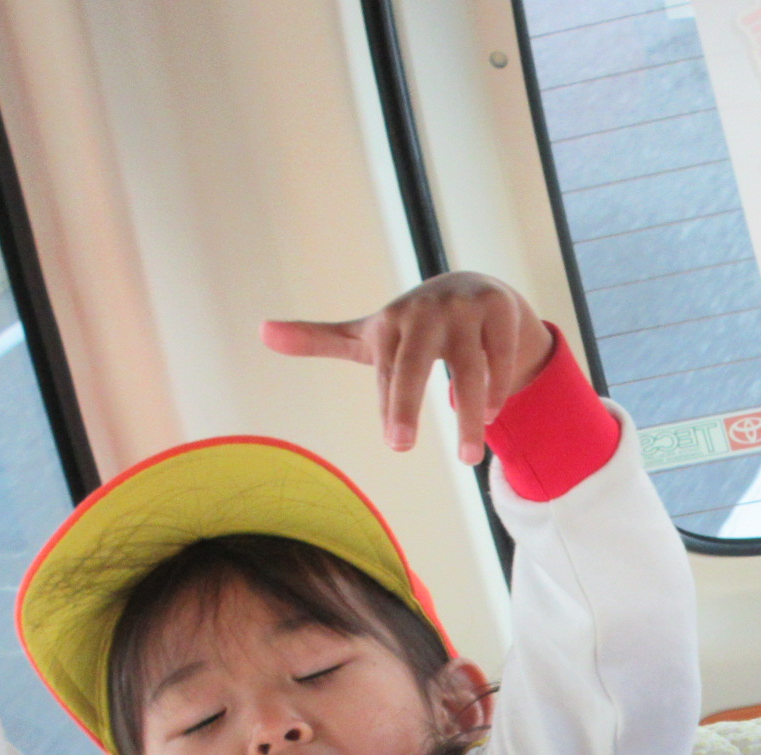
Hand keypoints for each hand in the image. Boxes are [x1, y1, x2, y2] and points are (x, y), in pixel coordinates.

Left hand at [261, 272, 555, 465]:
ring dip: (469, 415)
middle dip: (405, 403)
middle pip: (414, 362)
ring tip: (468, 458)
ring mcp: (465, 308)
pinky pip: (498, 358)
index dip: (391, 407)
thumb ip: (319, 338)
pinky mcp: (499, 310)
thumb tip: (260, 331)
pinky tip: (489, 416)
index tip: (396, 444)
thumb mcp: (370, 335)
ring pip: (468, 367)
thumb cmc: (415, 327)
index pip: (389, 371)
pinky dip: (496, 389)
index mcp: (392, 320)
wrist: (476, 290)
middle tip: (398, 447)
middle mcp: (426, 311)